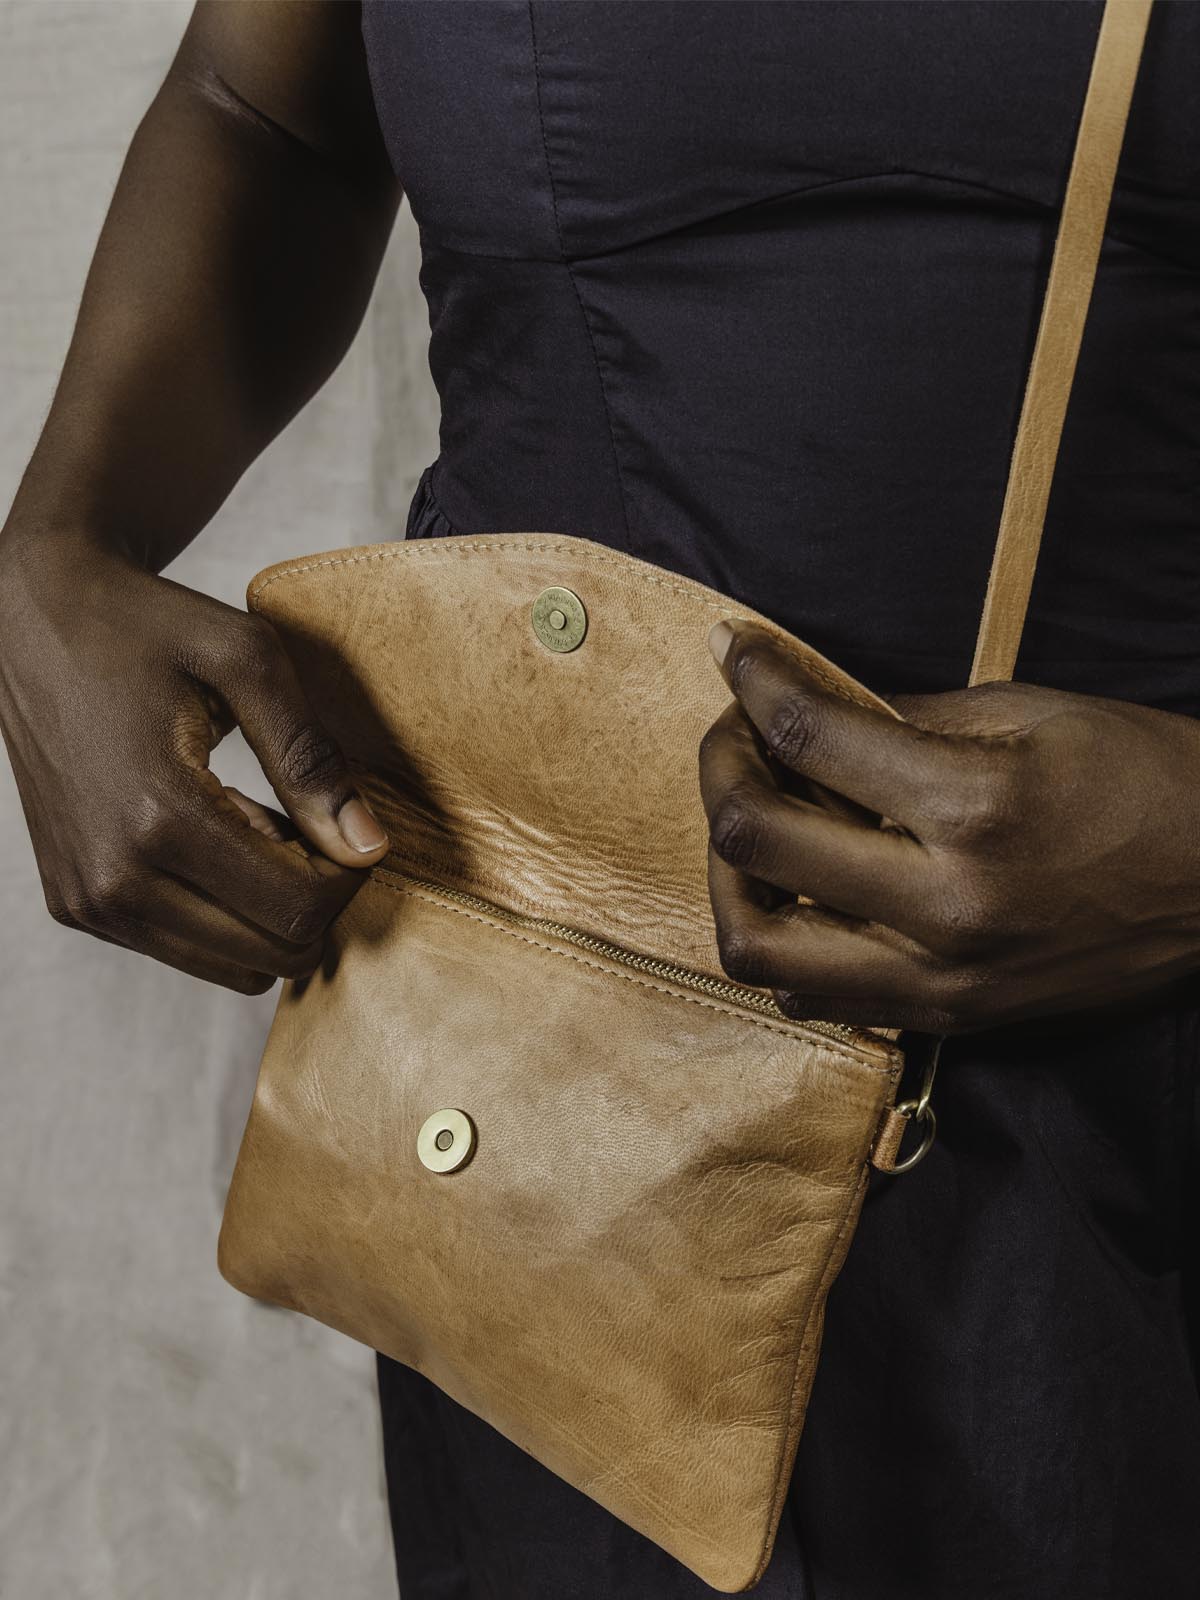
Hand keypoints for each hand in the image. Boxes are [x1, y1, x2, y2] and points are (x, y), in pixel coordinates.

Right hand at [0, 530, 388, 993]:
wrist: (30, 620)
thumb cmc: (145, 625)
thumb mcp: (245, 659)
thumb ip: (311, 757)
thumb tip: (370, 847)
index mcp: (157, 817)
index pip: (298, 909)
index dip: (348, 877)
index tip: (347, 819)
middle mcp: (113, 880)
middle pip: (272, 955)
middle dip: (315, 900)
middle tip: (311, 824)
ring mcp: (88, 903)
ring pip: (234, 970)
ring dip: (270, 911)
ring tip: (262, 826)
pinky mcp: (77, 907)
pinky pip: (188, 949)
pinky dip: (226, 911)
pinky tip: (220, 836)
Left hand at [698, 619, 1199, 1033]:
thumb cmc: (1145, 779)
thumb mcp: (1030, 713)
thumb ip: (901, 715)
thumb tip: (800, 702)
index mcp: (976, 806)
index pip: (809, 736)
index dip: (753, 679)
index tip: (734, 650)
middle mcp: (946, 904)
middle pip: (754, 843)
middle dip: (720, 768)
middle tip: (735, 734)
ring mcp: (942, 976)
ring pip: (756, 946)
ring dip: (729, 874)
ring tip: (751, 824)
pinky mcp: (949, 1016)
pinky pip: (816, 996)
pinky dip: (784, 941)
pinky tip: (803, 892)